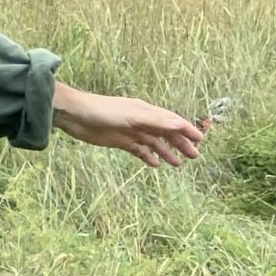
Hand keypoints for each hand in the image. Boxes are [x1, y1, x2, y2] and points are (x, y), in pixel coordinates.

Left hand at [51, 83, 208, 167]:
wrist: (74, 115)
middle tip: (194, 156)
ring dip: (166, 152)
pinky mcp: (119, 141)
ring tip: (178, 164)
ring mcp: (130, 131)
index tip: (201, 140)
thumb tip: (180, 124)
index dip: (186, 129)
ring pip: (153, 143)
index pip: (171, 120)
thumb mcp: (132, 115)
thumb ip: (155, 120)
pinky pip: (138, 150)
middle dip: (180, 144)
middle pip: (165, 133)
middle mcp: (140, 120)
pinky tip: (155, 165)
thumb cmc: (103, 110)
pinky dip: (147, 156)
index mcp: (146, 111)